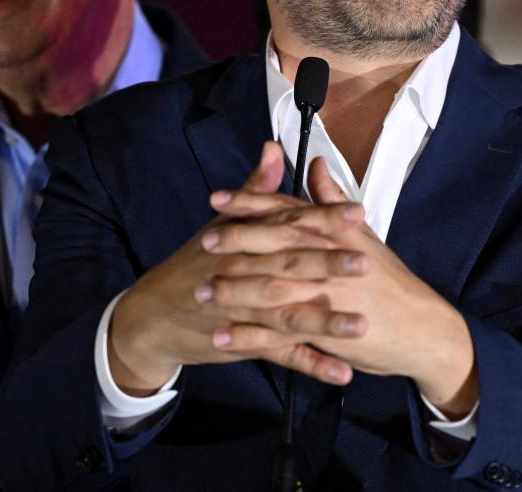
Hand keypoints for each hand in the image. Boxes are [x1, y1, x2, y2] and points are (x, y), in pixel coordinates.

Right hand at [107, 142, 369, 394]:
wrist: (153, 315)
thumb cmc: (195, 263)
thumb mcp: (222, 224)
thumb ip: (255, 190)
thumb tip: (273, 148)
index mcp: (246, 240)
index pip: (288, 223)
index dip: (323, 217)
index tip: (358, 213)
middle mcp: (245, 272)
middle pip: (290, 266)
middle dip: (329, 264)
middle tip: (368, 262)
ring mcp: (245, 311)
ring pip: (289, 315)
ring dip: (326, 322)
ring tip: (362, 326)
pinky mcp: (244, 342)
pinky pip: (282, 355)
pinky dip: (311, 365)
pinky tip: (342, 373)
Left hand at [205, 158, 479, 417]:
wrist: (423, 329)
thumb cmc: (390, 281)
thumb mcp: (362, 236)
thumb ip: (332, 200)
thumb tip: (316, 164)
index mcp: (335, 233)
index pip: (287, 212)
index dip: (251, 203)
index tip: (218, 198)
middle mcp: (329, 260)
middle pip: (276, 246)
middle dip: (237, 242)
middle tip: (204, 240)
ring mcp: (327, 297)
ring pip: (272, 289)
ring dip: (235, 290)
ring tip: (200, 291)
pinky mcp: (325, 332)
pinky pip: (280, 334)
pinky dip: (249, 336)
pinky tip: (221, 337)